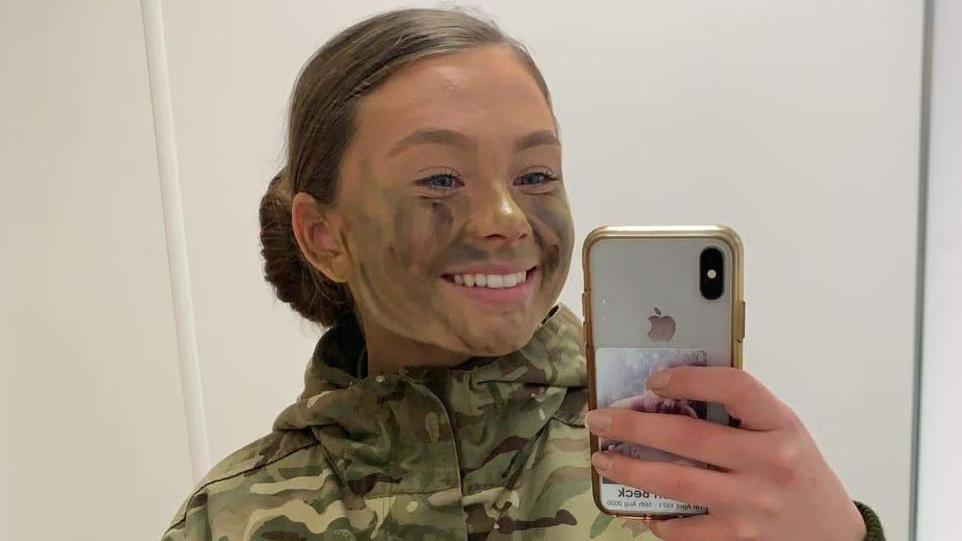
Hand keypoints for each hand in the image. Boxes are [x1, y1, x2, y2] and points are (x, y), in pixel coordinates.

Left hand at [585, 367, 866, 540]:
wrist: (834, 533)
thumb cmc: (798, 472)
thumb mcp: (782, 430)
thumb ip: (740, 412)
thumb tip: (670, 393)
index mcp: (780, 425)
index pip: (734, 387)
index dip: (689, 378)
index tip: (653, 379)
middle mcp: (769, 462)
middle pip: (689, 437)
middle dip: (633, 426)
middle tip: (600, 420)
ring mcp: (753, 504)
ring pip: (677, 483)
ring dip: (631, 470)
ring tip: (604, 460)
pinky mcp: (740, 538)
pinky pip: (686, 530)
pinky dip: (658, 519)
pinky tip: (641, 508)